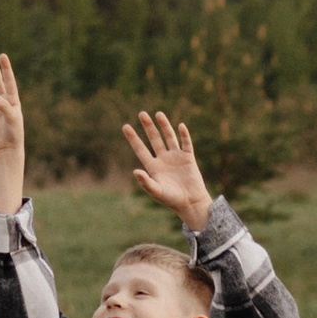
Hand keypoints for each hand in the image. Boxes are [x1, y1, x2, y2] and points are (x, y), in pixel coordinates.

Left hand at [123, 107, 213, 234]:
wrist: (191, 203)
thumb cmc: (172, 200)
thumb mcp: (156, 191)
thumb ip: (146, 182)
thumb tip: (135, 171)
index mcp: (153, 167)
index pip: (140, 149)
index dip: (133, 138)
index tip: (125, 126)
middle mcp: (163, 159)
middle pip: (154, 139)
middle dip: (148, 127)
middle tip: (142, 114)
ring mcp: (176, 157)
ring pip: (169, 138)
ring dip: (164, 126)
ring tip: (158, 114)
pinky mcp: (188, 158)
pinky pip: (186, 144)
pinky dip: (184, 135)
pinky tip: (180, 126)